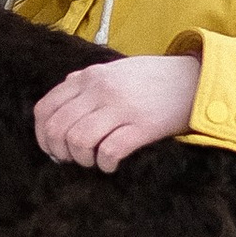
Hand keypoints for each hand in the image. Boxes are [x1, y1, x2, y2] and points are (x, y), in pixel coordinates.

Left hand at [34, 52, 202, 173]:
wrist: (193, 79)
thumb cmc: (151, 79)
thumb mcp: (113, 71)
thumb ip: (84, 84)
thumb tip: (58, 106)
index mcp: (88, 77)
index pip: (45, 109)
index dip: (42, 136)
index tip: (53, 149)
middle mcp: (100, 90)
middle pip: (58, 129)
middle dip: (60, 152)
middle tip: (73, 159)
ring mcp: (121, 107)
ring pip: (79, 141)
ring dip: (82, 159)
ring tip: (93, 161)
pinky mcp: (142, 126)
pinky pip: (109, 151)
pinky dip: (105, 164)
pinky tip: (111, 165)